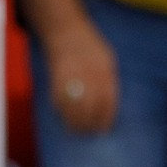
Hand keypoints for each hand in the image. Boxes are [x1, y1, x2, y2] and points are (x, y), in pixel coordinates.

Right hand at [48, 19, 118, 135]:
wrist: (67, 33)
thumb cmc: (91, 49)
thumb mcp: (107, 60)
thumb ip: (109, 81)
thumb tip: (110, 108)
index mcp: (102, 70)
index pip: (106, 100)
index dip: (106, 117)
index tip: (105, 128)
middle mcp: (86, 75)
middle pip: (90, 106)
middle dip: (91, 123)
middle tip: (92, 133)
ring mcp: (70, 78)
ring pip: (72, 107)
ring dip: (76, 123)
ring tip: (80, 131)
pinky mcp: (56, 80)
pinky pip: (59, 102)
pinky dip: (62, 114)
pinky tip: (67, 121)